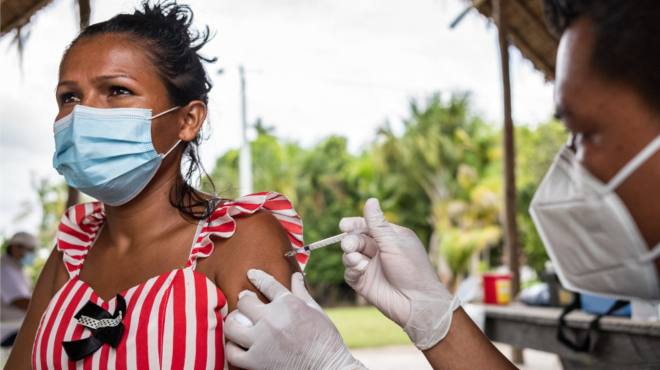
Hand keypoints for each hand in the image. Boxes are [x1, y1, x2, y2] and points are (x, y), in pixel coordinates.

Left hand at [224, 269, 365, 369]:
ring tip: (238, 324)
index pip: (267, 284)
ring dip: (233, 323)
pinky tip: (238, 345)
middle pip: (244, 302)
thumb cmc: (325, 339)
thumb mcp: (316, 311)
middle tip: (246, 304)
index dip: (257, 276)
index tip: (251, 274)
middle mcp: (272, 320)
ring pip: (232, 326)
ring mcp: (262, 341)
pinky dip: (232, 347)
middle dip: (244, 300)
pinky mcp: (256, 362)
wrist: (327, 368)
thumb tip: (296, 275)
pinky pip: (232, 352)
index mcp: (289, 304)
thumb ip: (301, 292)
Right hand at [340, 198, 460, 349]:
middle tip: (349, 246)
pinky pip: (349, 272)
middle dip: (351, 241)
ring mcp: (371, 266)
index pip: (367, 225)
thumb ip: (377, 224)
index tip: (344, 225)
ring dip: (350, 256)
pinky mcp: (363, 282)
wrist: (416, 303)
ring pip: (350, 255)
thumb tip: (370, 200)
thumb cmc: (412, 270)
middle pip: (356, 239)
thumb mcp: (394, 244)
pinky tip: (360, 271)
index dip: (354, 224)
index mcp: (390, 237)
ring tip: (358, 261)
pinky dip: (351, 269)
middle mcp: (379, 250)